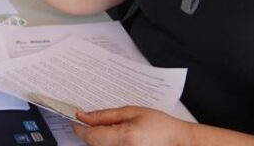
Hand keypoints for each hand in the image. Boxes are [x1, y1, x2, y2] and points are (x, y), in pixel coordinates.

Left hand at [74, 107, 193, 145]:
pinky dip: (106, 144)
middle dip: (89, 132)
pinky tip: (115, 138)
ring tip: (113, 131)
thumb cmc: (160, 125)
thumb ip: (105, 116)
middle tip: (94, 121)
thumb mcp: (131, 112)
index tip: (76, 120)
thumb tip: (83, 116)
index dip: (79, 128)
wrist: (177, 140)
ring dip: (98, 140)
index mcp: (125, 137)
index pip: (90, 136)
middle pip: (92, 144)